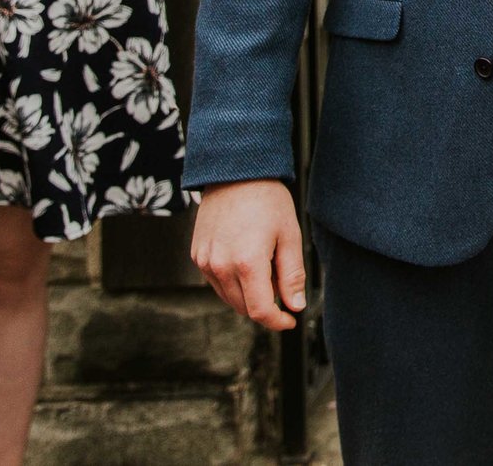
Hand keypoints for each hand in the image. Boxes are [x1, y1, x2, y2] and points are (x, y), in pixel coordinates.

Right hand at [193, 179, 307, 329]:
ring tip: (264, 263)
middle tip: (281, 279)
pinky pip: (217, 281)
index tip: (290, 319)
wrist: (235, 171)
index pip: (259, 311)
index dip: (277, 321)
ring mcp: (205, 261)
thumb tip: (295, 306)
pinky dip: (232, 281)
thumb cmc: (267, 200)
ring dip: (248, 293)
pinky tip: (245, 257)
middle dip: (265, 304)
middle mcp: (220, 266)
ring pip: (228, 296)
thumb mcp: (289, 236)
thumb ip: (292, 275)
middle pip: (243, 307)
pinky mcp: (197, 255)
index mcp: (247, 263)